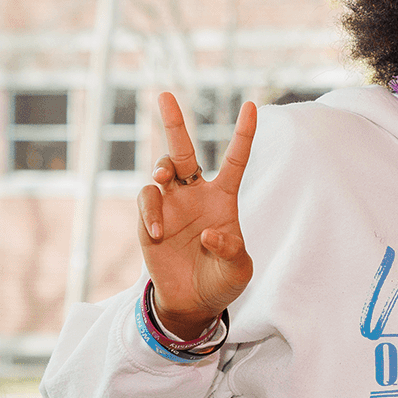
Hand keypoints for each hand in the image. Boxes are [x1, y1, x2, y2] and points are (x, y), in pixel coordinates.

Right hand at [138, 93, 258, 337]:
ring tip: (161, 175)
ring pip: (160, 169)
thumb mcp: (238, 270)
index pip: (234, 159)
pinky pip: (146, 201)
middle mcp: (194, 194)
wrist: (191, 303)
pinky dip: (150, 210)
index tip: (251, 105)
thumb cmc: (221, 281)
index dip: (244, 133)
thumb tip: (209, 233)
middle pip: (184, 150)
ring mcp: (170, 205)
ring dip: (160, 165)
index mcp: (223, 198)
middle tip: (165, 95)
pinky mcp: (149, 220)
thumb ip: (232, 250)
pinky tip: (157, 232)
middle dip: (173, 122)